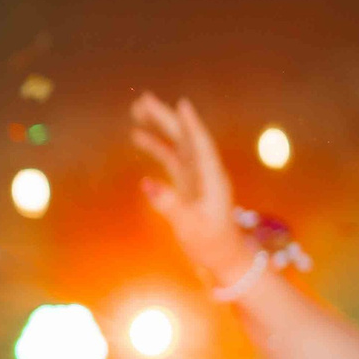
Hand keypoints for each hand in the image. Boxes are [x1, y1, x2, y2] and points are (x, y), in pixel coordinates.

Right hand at [130, 93, 256, 288]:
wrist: (222, 258)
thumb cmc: (210, 243)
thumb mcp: (190, 225)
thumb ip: (170, 204)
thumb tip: (147, 183)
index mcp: (211, 177)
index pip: (200, 144)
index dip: (191, 124)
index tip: (181, 104)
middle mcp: (204, 172)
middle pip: (184, 137)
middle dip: (165, 118)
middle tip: (142, 100)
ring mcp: (195, 177)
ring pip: (176, 146)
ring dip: (159, 129)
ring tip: (136, 114)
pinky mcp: (187, 186)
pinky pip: (170, 160)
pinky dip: (156, 148)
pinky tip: (139, 139)